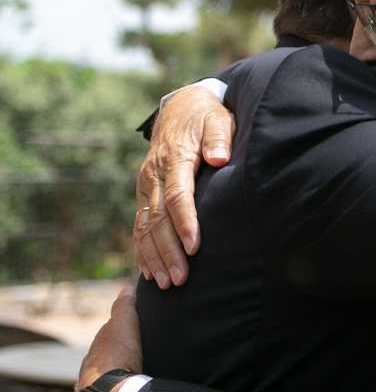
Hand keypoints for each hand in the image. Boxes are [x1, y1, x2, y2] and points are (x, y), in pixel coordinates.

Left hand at [76, 285, 142, 391]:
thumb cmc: (117, 357)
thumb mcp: (124, 325)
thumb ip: (124, 307)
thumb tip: (126, 288)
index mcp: (96, 349)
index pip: (109, 338)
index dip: (123, 333)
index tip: (139, 332)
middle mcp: (91, 368)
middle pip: (108, 358)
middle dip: (121, 356)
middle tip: (143, 355)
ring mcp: (94, 389)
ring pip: (110, 378)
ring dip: (122, 375)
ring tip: (141, 376)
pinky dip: (122, 391)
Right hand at [134, 85, 234, 288]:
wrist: (180, 108)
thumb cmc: (206, 117)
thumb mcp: (217, 120)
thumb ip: (219, 138)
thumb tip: (220, 157)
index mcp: (174, 159)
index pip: (178, 196)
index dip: (185, 223)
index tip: (194, 248)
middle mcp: (153, 175)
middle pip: (158, 219)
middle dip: (168, 251)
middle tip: (181, 279)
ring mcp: (145, 186)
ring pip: (145, 226)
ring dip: (154, 257)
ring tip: (167, 284)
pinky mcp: (144, 193)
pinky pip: (139, 225)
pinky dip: (142, 250)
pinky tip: (148, 272)